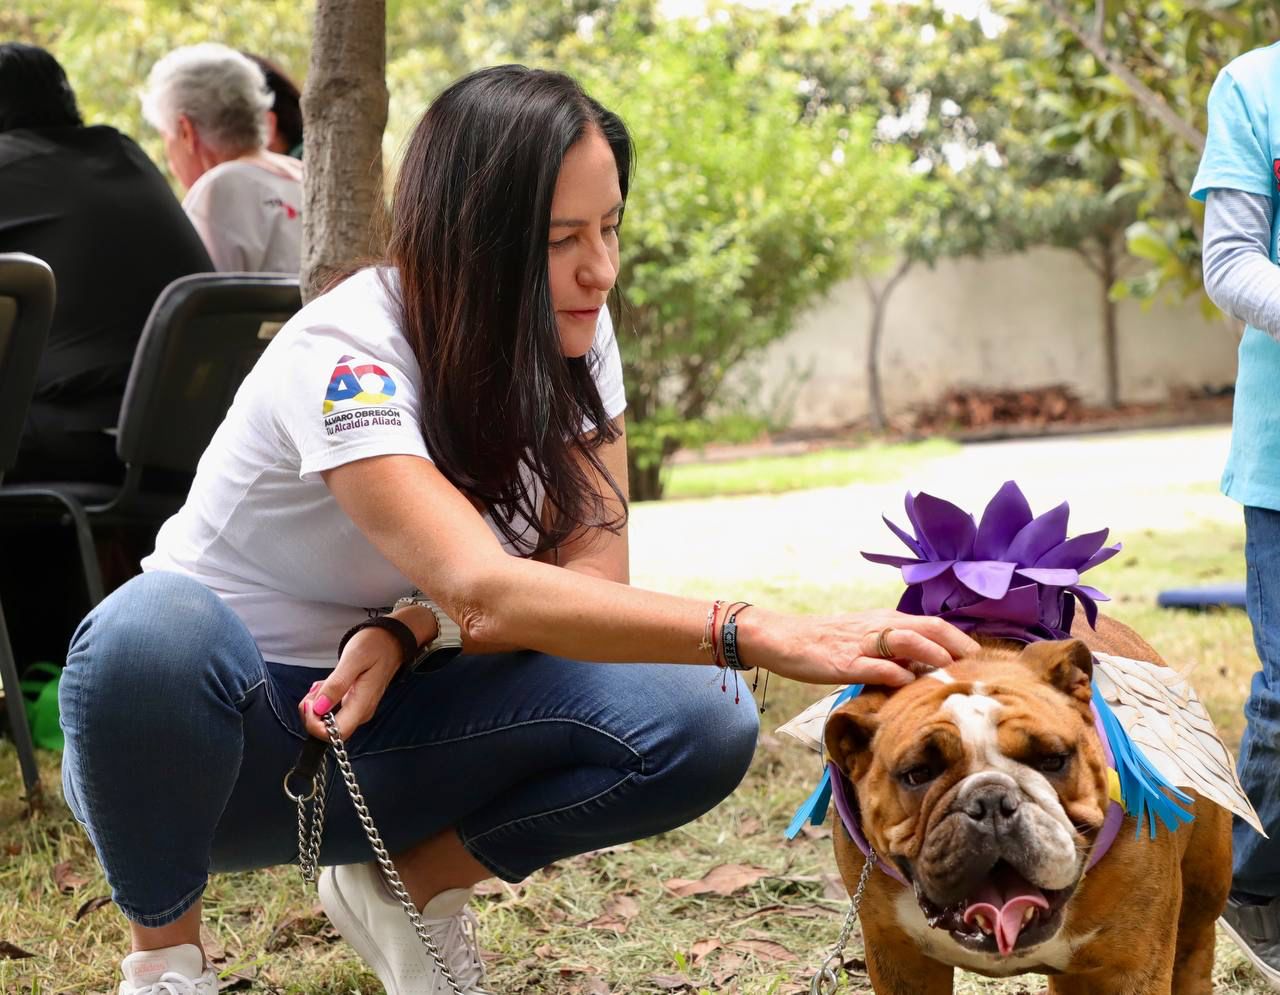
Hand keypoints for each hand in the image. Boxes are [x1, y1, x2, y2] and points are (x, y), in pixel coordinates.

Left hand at [298, 626, 402, 740]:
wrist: (392, 639)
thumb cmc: (375, 646)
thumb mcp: (353, 659)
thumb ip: (337, 684)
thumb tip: (319, 708)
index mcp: (362, 705)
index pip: (335, 735)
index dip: (316, 725)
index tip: (310, 703)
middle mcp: (361, 713)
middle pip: (328, 731)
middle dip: (312, 714)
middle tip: (313, 689)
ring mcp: (358, 709)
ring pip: (328, 721)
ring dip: (316, 705)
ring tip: (320, 683)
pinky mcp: (354, 704)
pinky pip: (332, 711)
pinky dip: (322, 700)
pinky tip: (326, 685)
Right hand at [736, 607, 980, 686]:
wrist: (783, 638)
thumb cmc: (826, 643)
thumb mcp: (865, 640)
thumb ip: (894, 651)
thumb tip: (926, 669)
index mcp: (886, 620)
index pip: (933, 623)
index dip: (961, 640)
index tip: (982, 660)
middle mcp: (879, 626)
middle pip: (928, 628)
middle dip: (957, 646)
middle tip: (979, 668)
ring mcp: (862, 644)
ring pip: (907, 641)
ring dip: (934, 656)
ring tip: (954, 675)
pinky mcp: (843, 662)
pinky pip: (876, 667)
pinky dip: (897, 675)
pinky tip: (910, 686)